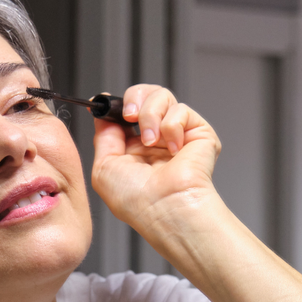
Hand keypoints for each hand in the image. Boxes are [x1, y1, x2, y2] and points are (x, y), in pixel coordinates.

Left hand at [90, 84, 221, 241]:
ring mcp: (177, 134)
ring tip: (151, 139)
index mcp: (134, 148)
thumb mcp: (104, 166)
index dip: (117, 104)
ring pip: (161, 96)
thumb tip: (102, 114)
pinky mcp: (199, 133)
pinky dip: (171, 126)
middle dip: (133, 98)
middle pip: (144, 94)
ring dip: (150, 114)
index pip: (126, 109)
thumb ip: (104, 136)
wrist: (163, 207)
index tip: (105, 105)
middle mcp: (156, 139)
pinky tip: (172, 148)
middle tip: (130, 116)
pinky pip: (181, 109)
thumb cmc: (135, 199)